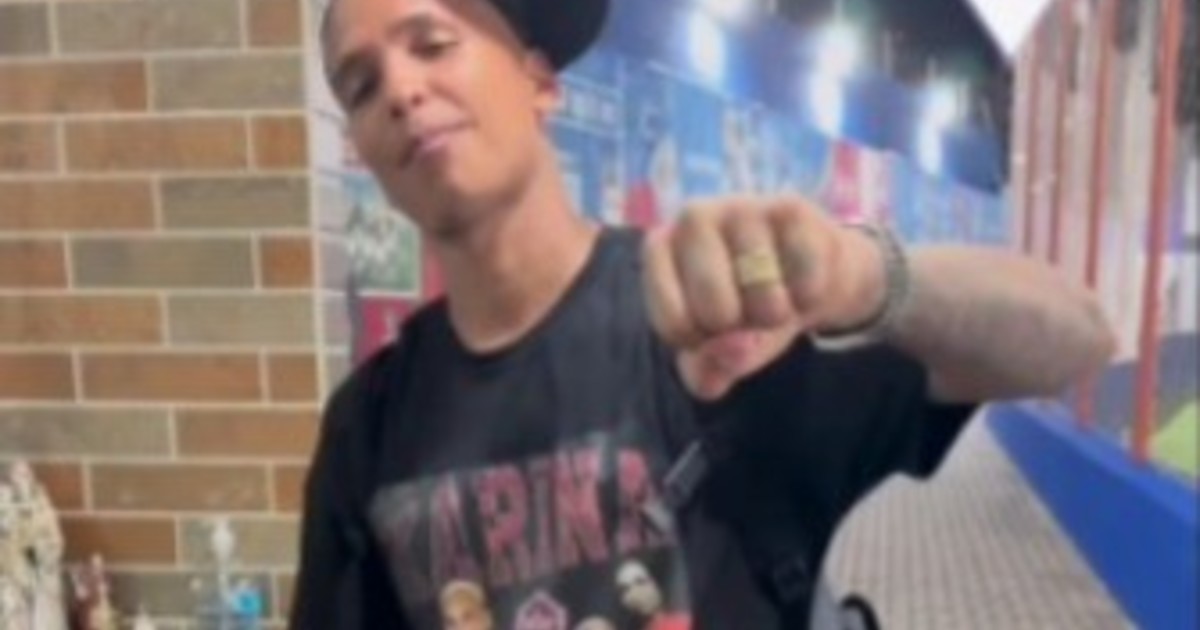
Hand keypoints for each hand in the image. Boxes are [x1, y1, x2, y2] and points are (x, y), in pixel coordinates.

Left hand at [643, 196, 886, 399]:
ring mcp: (742, 208)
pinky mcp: (791, 208)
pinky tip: (800, 279)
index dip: (702, 345)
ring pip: (766, 299)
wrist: (804, 270)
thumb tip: (731, 353)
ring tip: (773, 295)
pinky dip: (809, 297)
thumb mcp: (715, 350)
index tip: (710, 330)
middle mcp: (692, 219)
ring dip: (777, 315)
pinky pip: (805, 283)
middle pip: (717, 311)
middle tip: (746, 311)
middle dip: (741, 330)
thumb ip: (707, 369)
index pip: (674, 324)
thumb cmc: (744, 308)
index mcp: (659, 248)